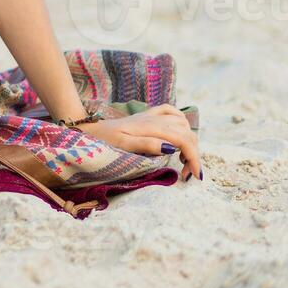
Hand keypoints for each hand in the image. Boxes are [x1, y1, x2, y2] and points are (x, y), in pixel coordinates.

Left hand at [75, 104, 202, 181]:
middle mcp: (155, 118)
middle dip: (193, 154)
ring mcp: (152, 115)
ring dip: (189, 141)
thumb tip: (170, 147)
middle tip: (187, 173)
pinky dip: (181, 122)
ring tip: (182, 159)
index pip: (183, 140)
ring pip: (183, 123)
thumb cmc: (105, 140)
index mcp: (151, 127)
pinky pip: (172, 112)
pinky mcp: (149, 114)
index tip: (196, 176)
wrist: (92, 128)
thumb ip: (146, 145)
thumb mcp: (123, 145)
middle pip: (187, 133)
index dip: (194, 158)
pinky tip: (178, 134)